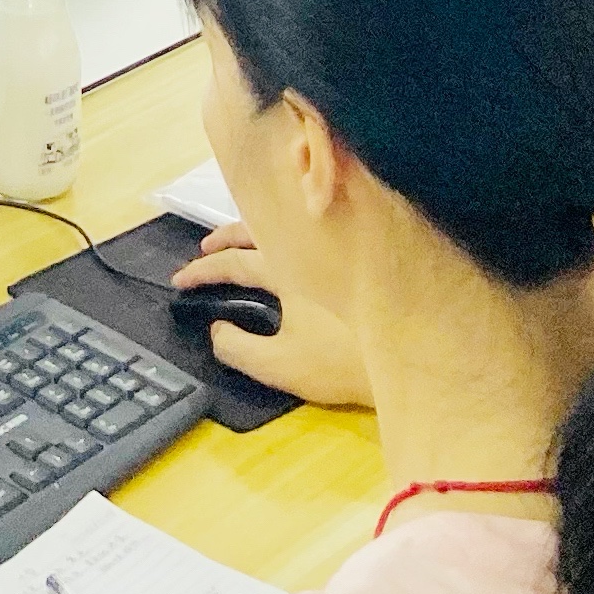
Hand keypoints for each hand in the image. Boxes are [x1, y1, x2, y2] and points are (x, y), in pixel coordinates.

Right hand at [169, 227, 374, 407]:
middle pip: (259, 229)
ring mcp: (335, 250)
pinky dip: (289, 238)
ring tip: (243, 244)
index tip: (179, 281)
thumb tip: (216, 331)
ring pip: (288, 228)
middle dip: (226, 238)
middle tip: (204, 247)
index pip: (234, 263)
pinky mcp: (356, 259)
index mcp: (286, 270)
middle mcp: (309, 249)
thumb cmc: (343, 360)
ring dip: (258, 232)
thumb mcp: (281, 365)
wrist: (414, 350)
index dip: (203, 272)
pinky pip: (312, 235)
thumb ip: (240, 349)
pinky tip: (294, 254)